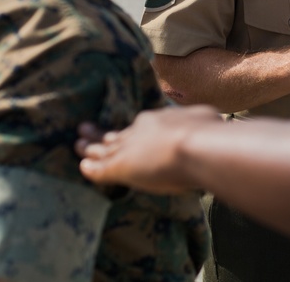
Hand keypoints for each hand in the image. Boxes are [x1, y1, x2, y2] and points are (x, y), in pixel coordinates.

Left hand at [76, 105, 221, 192]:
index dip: (129, 131)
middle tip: (83, 129)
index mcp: (158, 121)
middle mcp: (140, 132)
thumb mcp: (205, 120)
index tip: (123, 130)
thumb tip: (212, 121)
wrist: (196, 145)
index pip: (138, 128)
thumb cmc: (206, 132)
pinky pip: (101, 168)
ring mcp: (129, 149)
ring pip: (104, 149)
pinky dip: (91, 168)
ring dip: (89, 148)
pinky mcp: (121, 167)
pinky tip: (82, 168)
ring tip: (76, 144)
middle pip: (116, 135)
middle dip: (100, 134)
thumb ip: (202, 121)